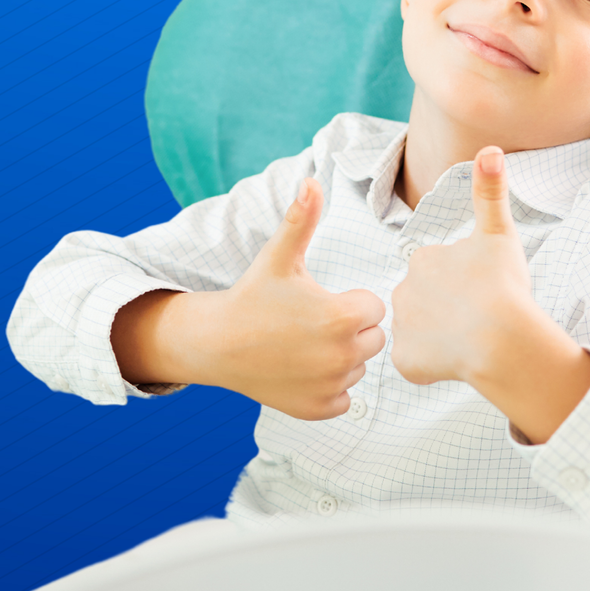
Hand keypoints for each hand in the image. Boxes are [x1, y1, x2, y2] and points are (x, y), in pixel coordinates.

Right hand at [113, 177, 386, 420]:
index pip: (374, 307)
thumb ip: (302, 220)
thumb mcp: (279, 257)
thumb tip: (311, 181)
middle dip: (349, 329)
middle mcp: (343, 356)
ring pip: (357, 368)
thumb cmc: (251, 297)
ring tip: (302, 344)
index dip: (349, 301)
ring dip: (339, 358)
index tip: (319, 301)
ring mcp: (331, 386)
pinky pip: (344, 398)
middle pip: (372, 338)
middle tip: (311, 322)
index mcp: (342, 318)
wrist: (216, 344)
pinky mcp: (319, 409)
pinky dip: (328, 387)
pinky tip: (302, 369)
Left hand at [390, 146, 535, 385]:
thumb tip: (490, 149)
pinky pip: (420, 364)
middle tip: (477, 317)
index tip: (481, 291)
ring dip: (442, 337)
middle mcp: (403, 290)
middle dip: (449, 310)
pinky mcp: (406, 361)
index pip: (438, 272)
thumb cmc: (503, 286)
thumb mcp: (499, 234)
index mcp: (422, 260)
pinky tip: (458, 360)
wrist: (501, 338)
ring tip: (470, 339)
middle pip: (427, 302)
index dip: (464, 284)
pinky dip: (436, 366)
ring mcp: (402, 327)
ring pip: (424, 333)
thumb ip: (490, 192)